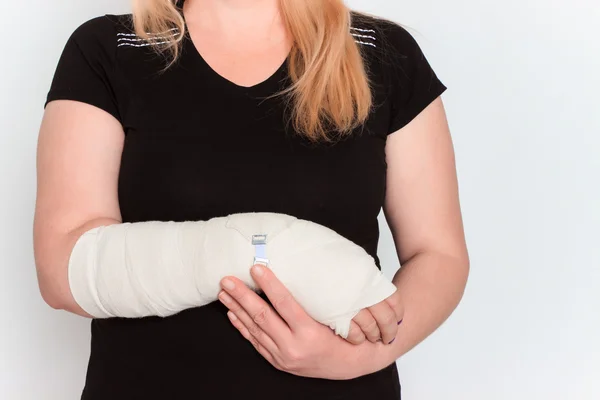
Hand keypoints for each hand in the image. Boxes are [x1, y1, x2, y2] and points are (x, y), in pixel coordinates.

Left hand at [218, 265, 394, 379]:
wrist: (349, 365)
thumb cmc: (345, 336)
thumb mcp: (334, 315)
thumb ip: (311, 299)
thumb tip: (290, 273)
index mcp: (310, 332)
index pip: (284, 303)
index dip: (268, 284)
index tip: (255, 267)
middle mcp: (294, 346)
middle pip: (262, 316)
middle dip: (242, 296)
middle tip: (227, 280)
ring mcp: (283, 357)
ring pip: (254, 329)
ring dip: (236, 309)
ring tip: (224, 294)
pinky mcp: (278, 362)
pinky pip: (255, 342)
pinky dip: (242, 327)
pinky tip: (232, 315)